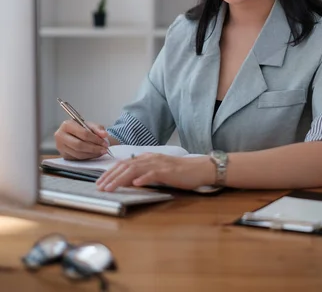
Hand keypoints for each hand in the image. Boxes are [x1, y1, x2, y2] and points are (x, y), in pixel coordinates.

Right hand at [54, 120, 109, 159]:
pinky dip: (88, 157)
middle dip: (94, 148)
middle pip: (79, 145)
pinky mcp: (63, 155)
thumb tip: (104, 135)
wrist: (74, 133)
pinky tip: (95, 154)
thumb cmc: (82, 128)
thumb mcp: (90, 125)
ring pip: (78, 154)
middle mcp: (60, 136)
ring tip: (101, 152)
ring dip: (92, 154)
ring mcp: (60, 147)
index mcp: (67, 125)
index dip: (95, 139)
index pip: (83, 134)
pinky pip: (77, 158)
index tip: (104, 142)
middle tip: (104, 149)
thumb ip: (98, 128)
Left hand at [96, 153, 215, 190]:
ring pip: (135, 169)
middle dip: (111, 176)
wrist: (198, 168)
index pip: (124, 163)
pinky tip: (135, 184)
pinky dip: (143, 178)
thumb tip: (127, 181)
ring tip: (111, 187)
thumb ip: (143, 173)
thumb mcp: (157, 171)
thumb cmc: (178, 172)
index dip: (110, 172)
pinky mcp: (167, 170)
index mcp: (146, 158)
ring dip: (121, 179)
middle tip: (100, 187)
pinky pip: (153, 174)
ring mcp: (158, 163)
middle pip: (126, 165)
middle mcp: (150, 158)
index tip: (100, 182)